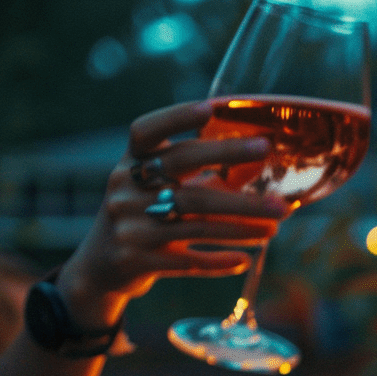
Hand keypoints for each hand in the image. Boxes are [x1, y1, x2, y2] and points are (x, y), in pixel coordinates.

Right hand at [55, 101, 292, 324]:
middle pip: (181, 167)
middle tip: (266, 151)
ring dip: (241, 222)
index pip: (146, 131)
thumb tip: (261, 161)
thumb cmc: (145, 218)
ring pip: (194, 219)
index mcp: (130, 164)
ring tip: (276, 223)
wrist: (100, 266)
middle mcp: (125, 190)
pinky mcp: (136, 261)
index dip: (175, 117)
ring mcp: (129, 226)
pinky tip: (245, 260)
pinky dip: (218, 261)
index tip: (210, 108)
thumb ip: (209, 176)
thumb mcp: (165, 191)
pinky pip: (187, 261)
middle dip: (227, 156)